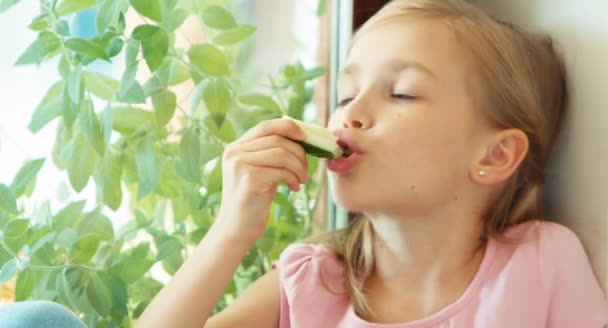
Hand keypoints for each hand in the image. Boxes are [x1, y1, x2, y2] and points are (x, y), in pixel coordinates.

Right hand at [215, 118, 308, 245]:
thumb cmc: (253, 200)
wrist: (237, 229)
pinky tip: (293, 188)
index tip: (305, 136)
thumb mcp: (260, 170)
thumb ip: (270, 153)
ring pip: (282, 154)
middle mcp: (234, 152)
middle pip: (278, 139)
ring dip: (299, 167)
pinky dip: (293, 178)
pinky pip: (282, 170)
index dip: (288, 127)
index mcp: (235, 147)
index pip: (265, 126)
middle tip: (306, 170)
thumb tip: (300, 137)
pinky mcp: (250, 178)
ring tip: (301, 180)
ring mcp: (240, 164)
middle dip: (299, 153)